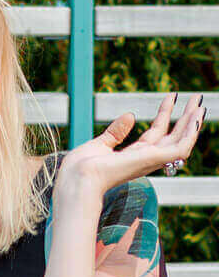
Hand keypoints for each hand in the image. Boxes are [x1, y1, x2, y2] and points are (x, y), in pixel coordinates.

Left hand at [55, 92, 206, 205]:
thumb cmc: (80, 170)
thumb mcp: (100, 145)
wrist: (77, 179)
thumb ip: (115, 132)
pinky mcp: (152, 160)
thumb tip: (130, 116)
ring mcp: (149, 161)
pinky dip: (191, 133)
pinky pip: (180, 148)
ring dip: (192, 122)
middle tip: (195, 98)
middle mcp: (143, 160)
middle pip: (171, 137)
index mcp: (131, 157)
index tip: (171, 97)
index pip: (155, 134)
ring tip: (199, 103)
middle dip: (184, 118)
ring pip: (180, 142)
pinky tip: (196, 117)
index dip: (164, 115)